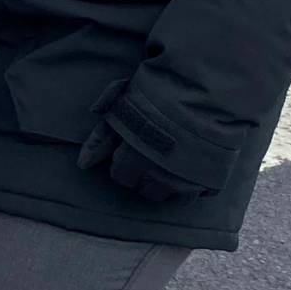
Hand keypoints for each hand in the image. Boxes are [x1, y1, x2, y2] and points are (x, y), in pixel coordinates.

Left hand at [77, 85, 204, 207]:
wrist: (207, 92)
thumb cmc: (159, 94)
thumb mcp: (122, 106)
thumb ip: (102, 136)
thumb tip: (83, 163)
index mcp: (132, 157)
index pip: (119, 175)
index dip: (123, 162)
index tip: (132, 149)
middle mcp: (156, 175)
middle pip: (141, 189)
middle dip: (142, 174)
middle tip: (151, 154)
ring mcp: (183, 181)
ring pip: (164, 195)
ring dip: (163, 183)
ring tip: (170, 162)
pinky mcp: (207, 183)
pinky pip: (192, 197)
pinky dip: (189, 187)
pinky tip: (190, 169)